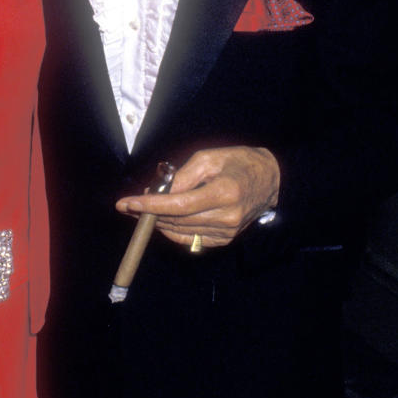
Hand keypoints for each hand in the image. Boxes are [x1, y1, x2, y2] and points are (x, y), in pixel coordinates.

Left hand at [115, 147, 279, 249]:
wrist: (271, 180)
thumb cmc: (239, 163)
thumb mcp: (209, 158)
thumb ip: (182, 176)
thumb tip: (156, 193)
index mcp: (224, 193)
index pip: (179, 205)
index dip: (150, 206)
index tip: (126, 203)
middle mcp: (227, 217)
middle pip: (176, 220)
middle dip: (147, 213)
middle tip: (128, 204)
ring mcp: (227, 232)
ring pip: (180, 231)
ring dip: (157, 221)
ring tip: (142, 210)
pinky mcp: (225, 239)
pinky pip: (190, 239)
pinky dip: (172, 230)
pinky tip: (163, 219)